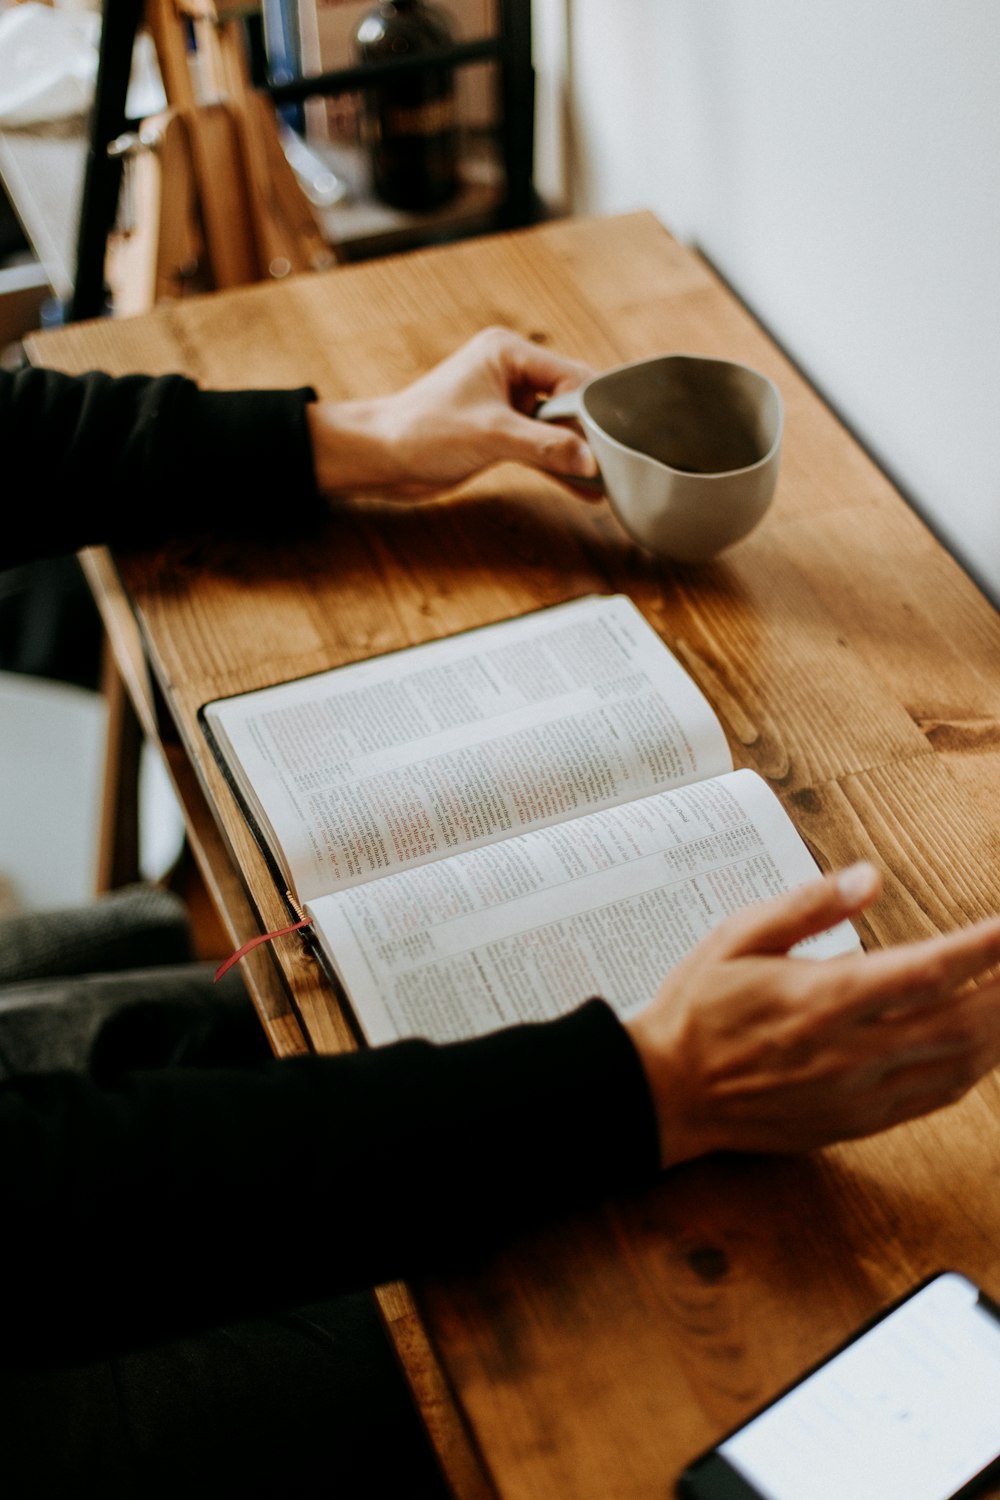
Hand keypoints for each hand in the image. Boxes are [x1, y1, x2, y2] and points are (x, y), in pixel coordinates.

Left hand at [306, 326, 598, 497]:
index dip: (590, 410)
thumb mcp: (491, 436)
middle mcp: (510, 371)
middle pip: (569, 400)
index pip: (571, 376)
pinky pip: (540, 446)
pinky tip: (583, 487)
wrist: (380, 457)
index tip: (607, 444)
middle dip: (587, 433)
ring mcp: (506, 402)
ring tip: (607, 479)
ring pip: (557, 426)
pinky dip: (557, 465)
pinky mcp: (500, 431)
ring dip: (574, 453)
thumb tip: (590, 461)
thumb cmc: (421, 431)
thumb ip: (545, 447)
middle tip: (613, 463)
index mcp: (508, 352)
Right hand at [625, 863, 999, 1167]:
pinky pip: (934, 1098)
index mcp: (822, 999)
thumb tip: (869, 878)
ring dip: (997, 1030)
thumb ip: (808, 906)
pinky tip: (980, 1045)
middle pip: (961, 1022)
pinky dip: (970, 1069)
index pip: (928, 970)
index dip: (984, 948)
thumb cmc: (698, 1009)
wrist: (665, 1092)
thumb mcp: (737, 936)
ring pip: (958, 1066)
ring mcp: (857, 1095)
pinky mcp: (856, 1123)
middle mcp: (849, 1053)